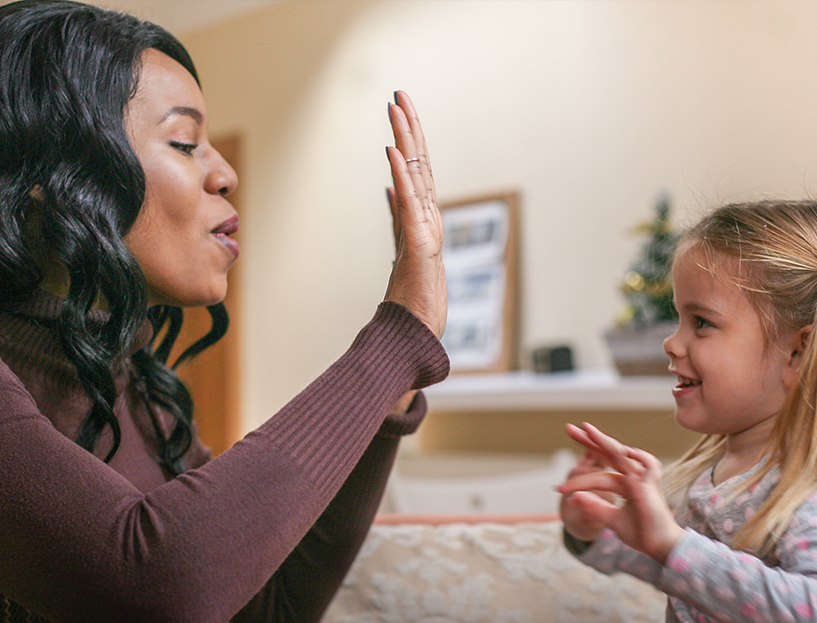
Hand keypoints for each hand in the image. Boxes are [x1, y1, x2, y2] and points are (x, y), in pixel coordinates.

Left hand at [382, 91, 445, 337]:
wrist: (414, 334)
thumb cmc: (412, 299)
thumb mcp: (405, 249)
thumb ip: (400, 218)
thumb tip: (390, 190)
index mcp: (421, 218)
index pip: (417, 169)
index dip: (409, 138)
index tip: (399, 109)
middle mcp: (427, 219)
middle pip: (420, 164)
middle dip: (409, 127)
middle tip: (399, 94)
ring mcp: (425, 232)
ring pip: (417, 176)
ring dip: (405, 141)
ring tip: (396, 109)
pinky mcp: (420, 247)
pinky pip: (409, 205)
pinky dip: (401, 177)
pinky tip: (392, 152)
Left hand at [556, 423, 683, 563]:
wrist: (660, 547)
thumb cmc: (642, 532)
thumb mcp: (612, 519)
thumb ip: (595, 507)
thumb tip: (573, 498)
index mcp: (625, 483)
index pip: (601, 470)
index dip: (581, 474)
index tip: (558, 487)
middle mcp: (633, 477)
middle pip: (609, 454)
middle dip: (590, 441)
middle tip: (569, 429)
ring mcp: (642, 480)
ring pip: (621, 455)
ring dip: (604, 441)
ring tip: (586, 430)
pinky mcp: (651, 487)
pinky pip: (648, 466)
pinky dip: (640, 457)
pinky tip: (627, 451)